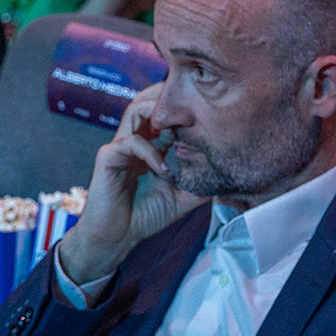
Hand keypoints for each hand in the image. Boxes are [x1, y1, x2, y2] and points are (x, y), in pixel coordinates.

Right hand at [57, 83, 198, 286]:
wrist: (116, 237)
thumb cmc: (144, 215)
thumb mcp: (181, 198)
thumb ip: (199, 185)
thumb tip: (227, 178)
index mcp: (149, 146)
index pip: (164, 115)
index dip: (183, 109)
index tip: (207, 114)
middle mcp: (134, 141)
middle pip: (147, 101)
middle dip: (168, 97)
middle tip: (192, 106)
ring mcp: (120, 147)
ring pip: (135, 110)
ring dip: (158, 114)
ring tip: (177, 131)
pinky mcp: (108, 158)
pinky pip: (131, 142)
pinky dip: (151, 152)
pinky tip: (164, 170)